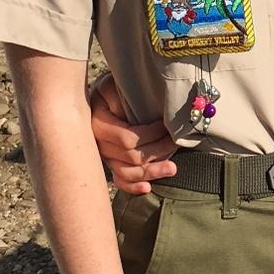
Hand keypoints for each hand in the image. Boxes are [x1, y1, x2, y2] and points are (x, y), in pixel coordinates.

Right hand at [89, 72, 176, 193]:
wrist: (104, 93)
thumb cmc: (114, 86)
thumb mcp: (116, 85)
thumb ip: (126, 98)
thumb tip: (150, 114)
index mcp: (97, 122)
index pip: (127, 139)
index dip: (151, 135)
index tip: (167, 127)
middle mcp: (97, 143)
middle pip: (129, 157)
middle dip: (158, 152)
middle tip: (177, 143)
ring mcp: (103, 155)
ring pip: (126, 172)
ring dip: (151, 172)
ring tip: (172, 168)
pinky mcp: (109, 162)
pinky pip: (119, 179)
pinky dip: (133, 186)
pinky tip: (148, 188)